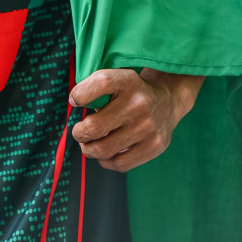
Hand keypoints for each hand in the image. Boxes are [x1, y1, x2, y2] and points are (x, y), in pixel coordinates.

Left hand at [69, 67, 204, 172]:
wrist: (167, 101)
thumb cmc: (131, 91)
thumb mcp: (118, 78)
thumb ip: (96, 89)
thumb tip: (74, 106)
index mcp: (128, 81)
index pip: (100, 83)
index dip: (80, 94)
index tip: (74, 100)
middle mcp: (139, 104)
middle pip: (95, 126)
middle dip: (79, 133)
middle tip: (78, 132)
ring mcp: (148, 127)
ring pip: (104, 149)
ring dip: (88, 149)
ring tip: (87, 144)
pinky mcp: (154, 146)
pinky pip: (119, 163)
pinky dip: (105, 161)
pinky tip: (103, 153)